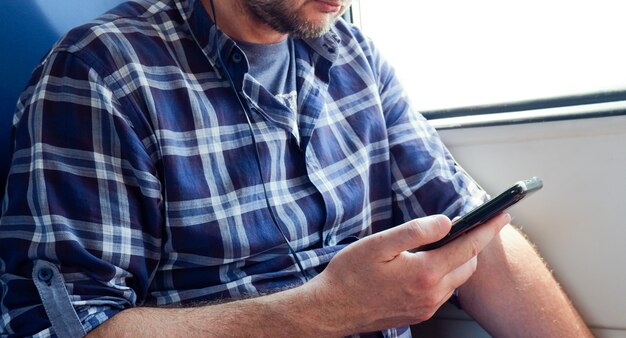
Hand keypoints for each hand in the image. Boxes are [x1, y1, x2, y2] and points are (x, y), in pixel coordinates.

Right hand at [306, 212, 509, 334]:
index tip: (503, 214)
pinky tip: (431, 264)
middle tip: (476, 224)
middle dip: (476, 244)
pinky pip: (443, 292)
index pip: (469, 247)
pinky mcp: (418, 314)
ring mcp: (426, 307)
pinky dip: (446, 275)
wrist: (332, 308)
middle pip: (468, 265)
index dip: (488, 228)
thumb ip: (415, 231)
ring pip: (457, 280)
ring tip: (451, 242)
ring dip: (460, 260)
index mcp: (425, 273)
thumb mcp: (379, 244)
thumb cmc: (351, 274)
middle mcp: (431, 294)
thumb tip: (446, 222)